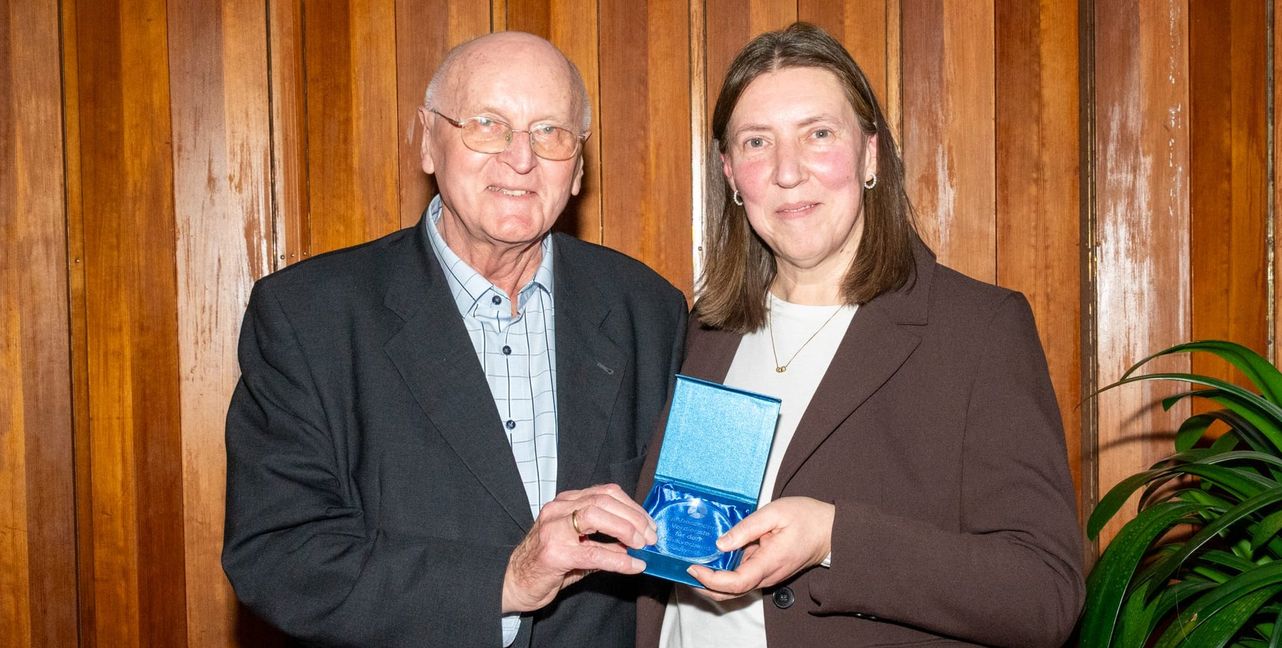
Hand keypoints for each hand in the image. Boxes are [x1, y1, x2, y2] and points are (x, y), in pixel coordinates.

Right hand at [502, 483, 657, 612]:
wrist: (513, 584)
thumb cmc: (546, 565)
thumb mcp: (579, 546)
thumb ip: (604, 541)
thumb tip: (636, 543)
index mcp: (565, 503)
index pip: (605, 492)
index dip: (632, 506)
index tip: (649, 524)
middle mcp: (558, 509)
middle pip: (604, 500)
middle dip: (634, 517)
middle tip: (651, 537)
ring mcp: (553, 529)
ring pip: (597, 515)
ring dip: (627, 529)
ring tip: (643, 546)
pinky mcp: (554, 553)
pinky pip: (594, 552)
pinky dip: (618, 559)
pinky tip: (633, 566)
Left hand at [686, 496, 833, 601]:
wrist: (830, 531)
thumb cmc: (806, 518)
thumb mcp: (775, 513)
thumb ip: (746, 528)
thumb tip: (721, 543)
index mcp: (769, 562)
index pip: (734, 583)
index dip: (710, 580)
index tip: (692, 567)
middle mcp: (767, 575)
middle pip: (730, 593)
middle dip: (704, 586)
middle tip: (683, 570)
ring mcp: (767, 575)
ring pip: (735, 589)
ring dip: (712, 582)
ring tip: (692, 565)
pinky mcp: (767, 570)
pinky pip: (743, 578)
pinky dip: (724, 575)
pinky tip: (712, 560)